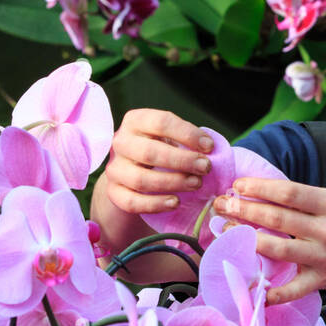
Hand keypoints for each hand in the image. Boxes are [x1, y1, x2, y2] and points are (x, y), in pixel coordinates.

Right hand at [100, 108, 214, 216]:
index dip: (187, 134)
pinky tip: (175, 202)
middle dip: (182, 161)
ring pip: (141, 180)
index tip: (209, 147)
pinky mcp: (113, 192)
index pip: (161, 122)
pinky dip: (156, 204)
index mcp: (136, 120)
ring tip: (196, 184)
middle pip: (150, 152)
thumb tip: (212, 152)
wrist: (132, 170)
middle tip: (205, 168)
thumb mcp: (170, 137)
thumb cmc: (160, 148)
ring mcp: (114, 168)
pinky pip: (132, 202)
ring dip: (173, 183)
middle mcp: (120, 142)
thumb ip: (187, 141)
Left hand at [213, 176, 325, 304]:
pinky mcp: (321, 280)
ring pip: (279, 250)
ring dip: (248, 240)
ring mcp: (323, 258)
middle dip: (245, 210)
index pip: (288, 193)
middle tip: (223, 204)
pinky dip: (273, 293)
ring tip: (227, 230)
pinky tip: (253, 288)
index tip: (238, 185)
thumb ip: (300, 198)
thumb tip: (257, 191)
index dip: (259, 188)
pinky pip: (293, 289)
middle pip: (278, 219)